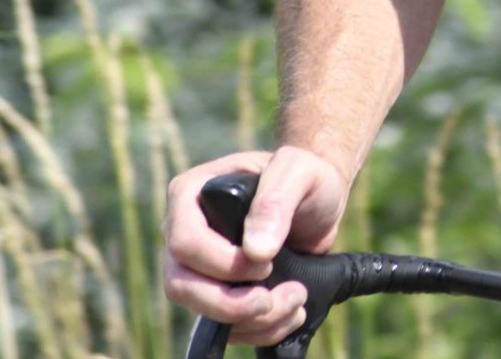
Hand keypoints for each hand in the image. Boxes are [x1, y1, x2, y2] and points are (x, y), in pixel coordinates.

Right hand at [161, 145, 350, 348]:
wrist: (319, 201)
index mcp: (190, 194)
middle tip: (270, 300)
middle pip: (181, 285)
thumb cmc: (304, 176)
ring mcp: (199, 266)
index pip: (184, 242)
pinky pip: (225, 325)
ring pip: (201, 311)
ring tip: (295, 301)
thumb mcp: (297, 172)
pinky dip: (260, 329)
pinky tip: (291, 312)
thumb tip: (256, 251)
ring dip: (250, 320)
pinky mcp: (220, 290)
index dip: (221, 263)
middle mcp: (186, 232)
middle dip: (228, 304)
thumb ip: (275, 202)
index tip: (266, 263)